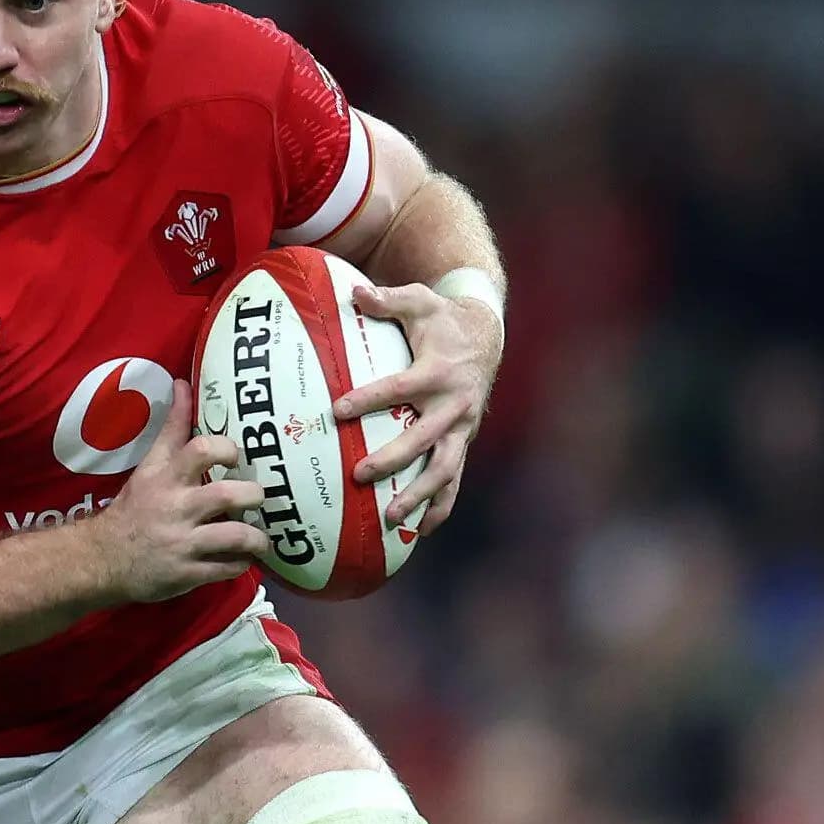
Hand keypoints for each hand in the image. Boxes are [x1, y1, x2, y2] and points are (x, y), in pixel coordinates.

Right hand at [88, 381, 269, 601]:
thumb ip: (172, 428)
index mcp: (166, 478)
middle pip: (227, 494)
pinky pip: (226, 568)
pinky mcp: (186, 574)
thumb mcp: (149, 466)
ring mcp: (182, 543)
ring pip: (234, 535)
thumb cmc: (135, 507)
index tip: (236, 457)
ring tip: (261, 537)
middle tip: (256, 499)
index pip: (200, 450)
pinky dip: (242, 564)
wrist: (103, 559)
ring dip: (257, 537)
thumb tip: (184, 383)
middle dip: (252, 495)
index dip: (227, 449)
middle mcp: (175, 508)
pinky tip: (243, 558)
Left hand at [333, 279, 496, 529]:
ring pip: (444, 470)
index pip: (400, 388)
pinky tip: (419, 531)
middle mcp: (455, 405)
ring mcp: (462, 429)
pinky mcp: (463, 442)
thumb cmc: (441, 319)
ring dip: (419, 496)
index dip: (369, 399)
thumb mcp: (419, 301)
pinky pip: (453, 481)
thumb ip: (387, 299)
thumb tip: (354, 292)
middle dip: (394, 460)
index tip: (338, 411)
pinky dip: (439, 506)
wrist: (485, 336)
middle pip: (424, 439)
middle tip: (360, 475)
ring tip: (390, 518)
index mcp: (439, 372)